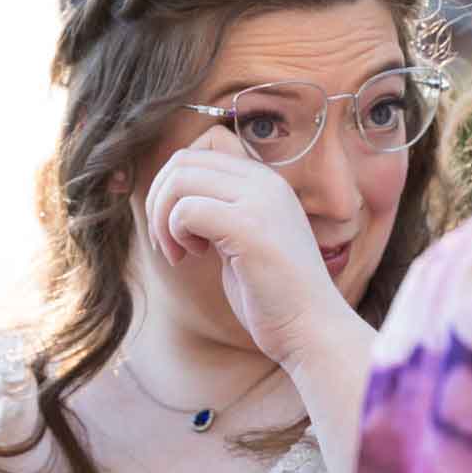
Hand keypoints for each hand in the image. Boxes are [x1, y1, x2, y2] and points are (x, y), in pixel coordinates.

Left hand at [142, 125, 350, 368]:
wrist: (311, 328)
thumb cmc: (273, 294)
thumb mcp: (244, 238)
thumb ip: (219, 210)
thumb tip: (170, 196)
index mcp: (266, 181)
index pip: (205, 144)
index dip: (175, 178)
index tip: (176, 218)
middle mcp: (264, 181)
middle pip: (183, 160)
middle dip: (159, 199)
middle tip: (168, 240)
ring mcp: (259, 201)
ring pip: (179, 180)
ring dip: (163, 219)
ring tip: (177, 251)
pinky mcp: (248, 227)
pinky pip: (186, 210)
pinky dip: (174, 234)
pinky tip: (192, 258)